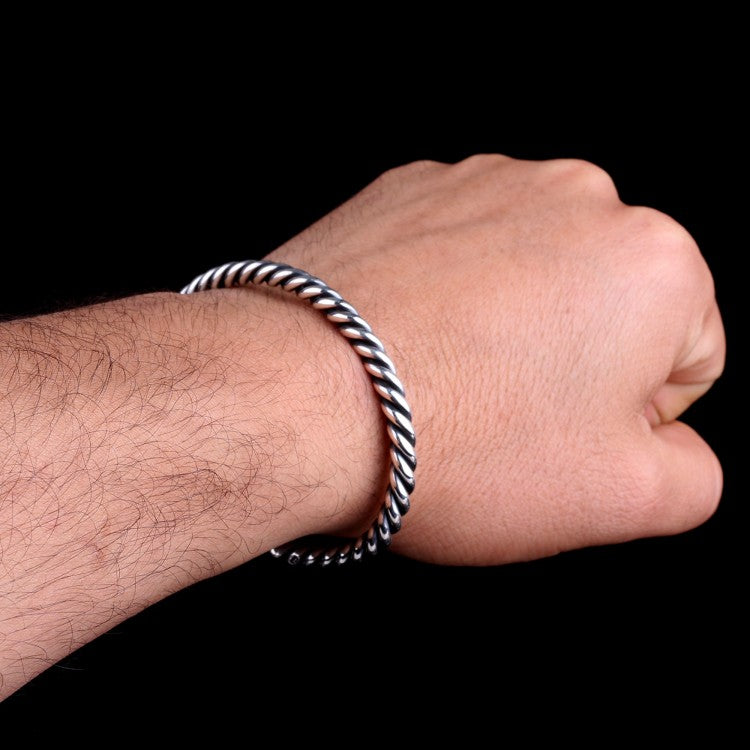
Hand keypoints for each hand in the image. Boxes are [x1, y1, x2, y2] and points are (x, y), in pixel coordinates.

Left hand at [267, 155, 723, 563]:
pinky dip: (443, 294)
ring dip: (504, 326)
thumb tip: (676, 446)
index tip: (559, 434)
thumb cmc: (462, 442)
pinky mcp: (408, 188)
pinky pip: (454, 251)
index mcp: (655, 260)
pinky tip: (405, 342)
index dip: (629, 415)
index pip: (688, 354)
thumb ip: (691, 474)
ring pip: (528, 275)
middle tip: (500, 414)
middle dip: (569, 363)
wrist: (301, 393)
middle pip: (604, 306)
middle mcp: (576, 196)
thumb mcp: (621, 497)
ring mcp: (482, 182)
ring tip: (446, 380)